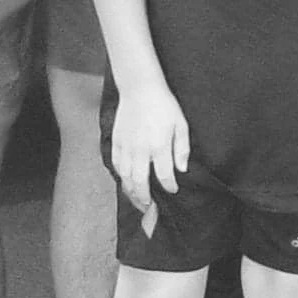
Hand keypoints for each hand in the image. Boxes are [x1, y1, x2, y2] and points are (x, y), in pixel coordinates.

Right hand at [110, 81, 188, 213]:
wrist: (140, 89)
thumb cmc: (164, 105)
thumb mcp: (181, 124)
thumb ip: (182, 149)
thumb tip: (182, 169)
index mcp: (159, 146)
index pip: (164, 176)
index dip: (169, 186)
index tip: (172, 191)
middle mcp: (140, 151)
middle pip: (140, 183)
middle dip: (145, 198)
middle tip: (150, 208)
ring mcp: (126, 148)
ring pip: (126, 178)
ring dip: (131, 192)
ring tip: (137, 201)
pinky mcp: (116, 142)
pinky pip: (116, 166)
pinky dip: (121, 177)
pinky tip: (125, 182)